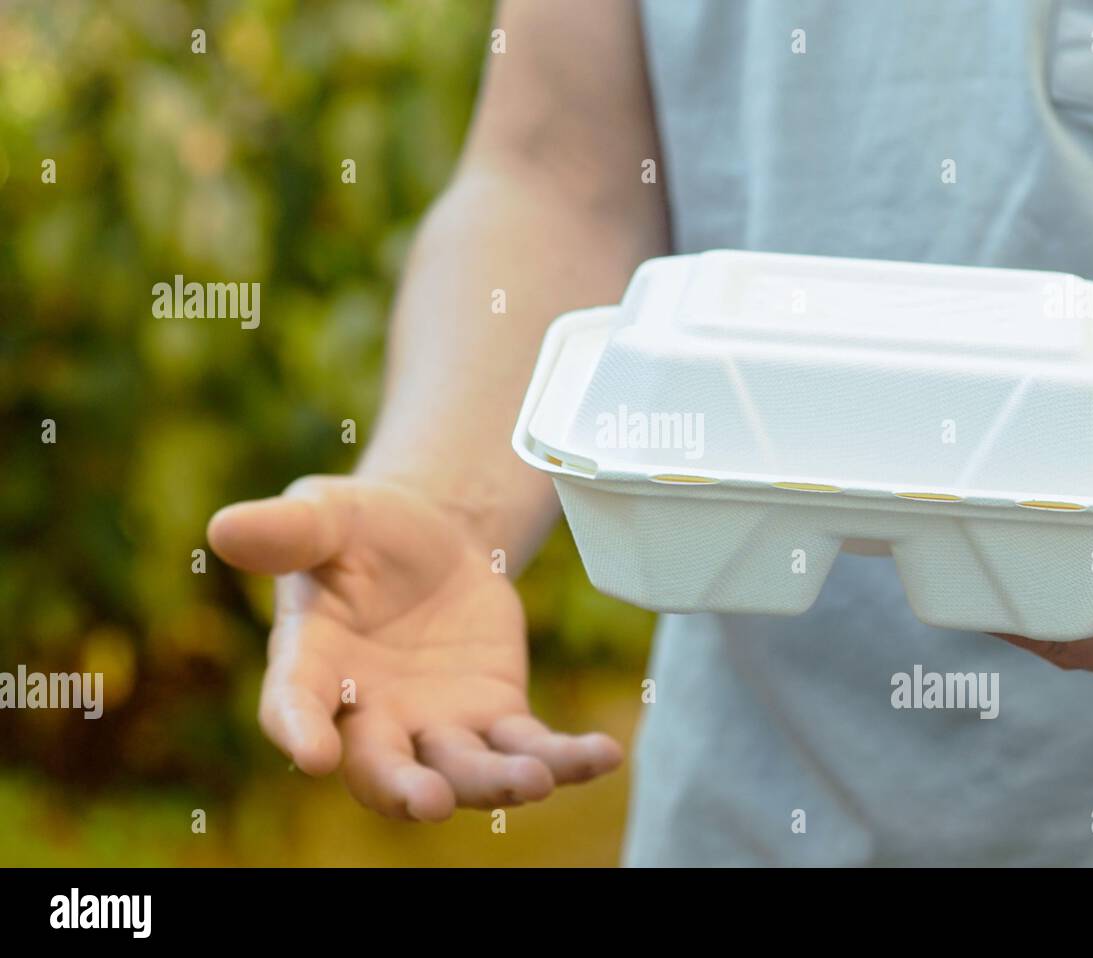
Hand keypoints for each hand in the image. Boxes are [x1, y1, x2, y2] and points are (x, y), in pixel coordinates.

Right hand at [207, 475, 621, 819]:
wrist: (431, 537)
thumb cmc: (363, 529)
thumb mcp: (329, 514)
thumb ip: (288, 529)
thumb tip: (223, 530)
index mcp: (312, 664)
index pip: (293, 704)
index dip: (296, 729)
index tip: (310, 755)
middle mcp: (370, 712)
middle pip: (380, 767)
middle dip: (403, 788)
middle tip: (429, 800)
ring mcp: (435, 723)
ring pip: (463, 769)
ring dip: (496, 781)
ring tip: (537, 779)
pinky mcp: (494, 714)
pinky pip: (527, 746)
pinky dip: (563, 757)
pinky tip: (602, 754)